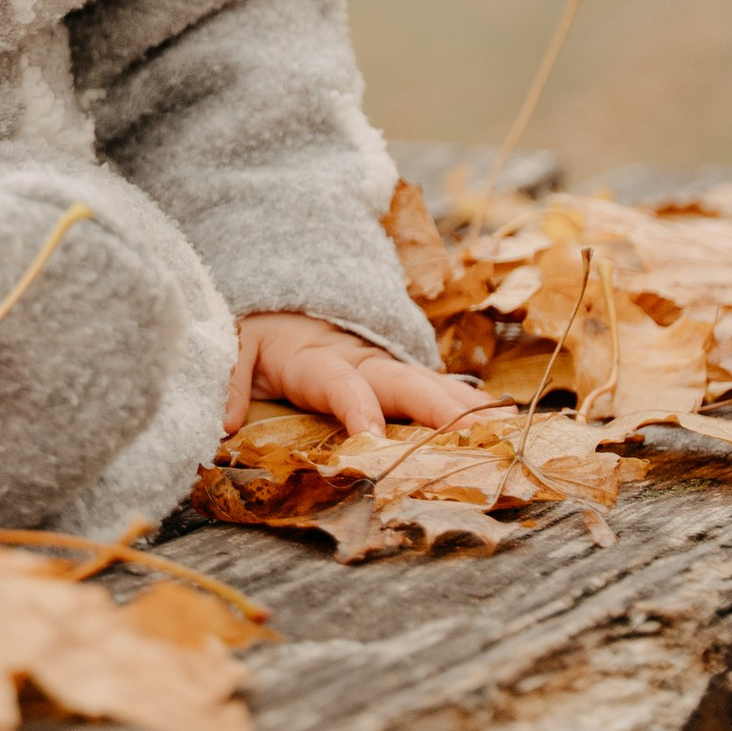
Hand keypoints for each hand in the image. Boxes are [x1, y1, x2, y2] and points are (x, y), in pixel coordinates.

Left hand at [227, 311, 485, 439]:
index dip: (356, 407)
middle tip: (471, 435)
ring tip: (506, 432)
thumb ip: (229, 377)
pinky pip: (433, 390)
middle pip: (401, 382)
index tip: (370, 436)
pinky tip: (504, 423)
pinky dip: (469, 405)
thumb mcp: (231, 344)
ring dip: (465, 408)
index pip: (339, 383)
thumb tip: (225, 421)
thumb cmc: (255, 327)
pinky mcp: (395, 373)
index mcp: (314, 357)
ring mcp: (382, 365)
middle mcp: (358, 359)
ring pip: (428, 385)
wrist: (275, 294)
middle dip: (436, 407)